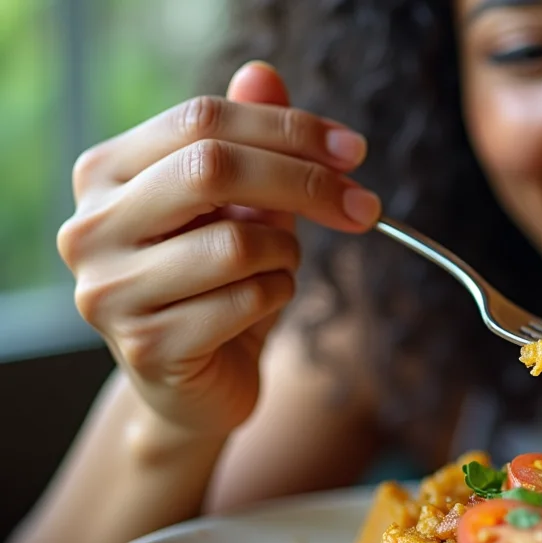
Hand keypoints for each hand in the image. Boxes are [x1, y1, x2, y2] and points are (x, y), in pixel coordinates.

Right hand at [56, 61, 380, 436]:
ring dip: (286, 255)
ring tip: (277, 269)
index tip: (352, 152)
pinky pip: (247, 300)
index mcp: (105, 174)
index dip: (287, 128)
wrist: (196, 384)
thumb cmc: (217, 285)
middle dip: (304, 182)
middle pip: (212, 168)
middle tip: (364, 207)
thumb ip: (247, 141)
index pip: (201, 120)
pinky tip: (260, 308)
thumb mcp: (240, 205)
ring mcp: (110, 290)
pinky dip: (277, 297)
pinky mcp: (147, 346)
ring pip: (237, 242)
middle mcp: (91, 227)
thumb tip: (263, 74)